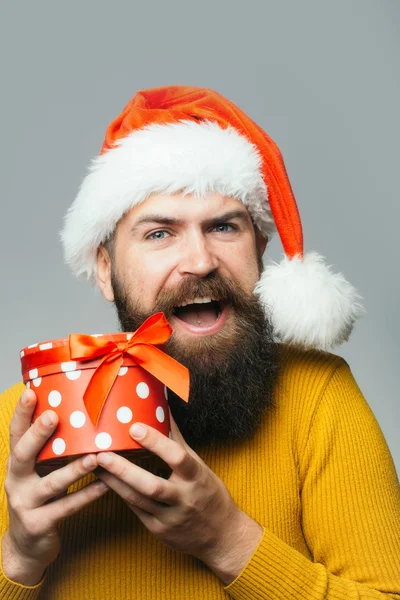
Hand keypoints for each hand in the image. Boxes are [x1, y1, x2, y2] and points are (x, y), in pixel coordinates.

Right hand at [2, 389, 108, 585]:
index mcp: (16, 464)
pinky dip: (87, 495)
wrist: (26, 546)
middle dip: (37, 434)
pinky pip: (66, 508)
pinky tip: (105, 486)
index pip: (15, 434)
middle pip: (22, 455)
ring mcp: (25, 504)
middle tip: (53, 416)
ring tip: (95, 456)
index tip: (31, 392)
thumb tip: (76, 413)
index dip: (21, 413)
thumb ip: (49, 449)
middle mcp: (15, 482)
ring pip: (51, 484)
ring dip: (74, 470)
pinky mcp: (39, 524)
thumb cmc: (39, 497)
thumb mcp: (38, 472)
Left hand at [96, 411, 262, 583]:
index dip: (156, 442)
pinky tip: (106, 482)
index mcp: (196, 477)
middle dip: (124, 470)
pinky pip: (136, 511)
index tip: (135, 427)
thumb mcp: (199, 465)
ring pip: (138, 500)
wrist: (222, 535)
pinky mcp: (159, 530)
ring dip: (115, 482)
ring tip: (95, 467)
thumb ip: (177, 439)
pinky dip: (121, 495)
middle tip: (102, 454)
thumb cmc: (208, 491)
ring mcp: (170, 517)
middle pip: (152, 485)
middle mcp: (184, 498)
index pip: (177, 457)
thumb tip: (163, 409)